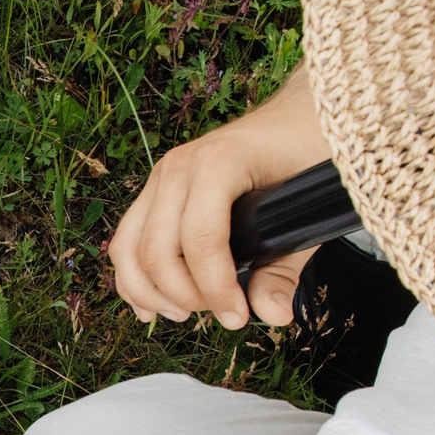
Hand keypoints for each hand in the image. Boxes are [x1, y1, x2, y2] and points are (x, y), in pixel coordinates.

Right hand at [108, 63, 328, 329]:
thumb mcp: (307, 210)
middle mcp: (179, 167)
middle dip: (185, 295)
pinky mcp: (155, 192)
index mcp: (219, 162)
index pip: (201, 239)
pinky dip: (133, 277)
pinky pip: (127, 241)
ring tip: (184, 314)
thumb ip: (285, 268)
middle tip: (220, 314)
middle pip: (157, 250)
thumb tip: (272, 315)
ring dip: (150, 292)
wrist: (294, 117)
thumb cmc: (305, 157)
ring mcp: (161, 177)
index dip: (216, 288)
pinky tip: (150, 306)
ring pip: (129, 248)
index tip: (237, 317)